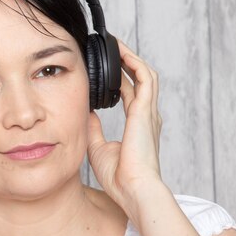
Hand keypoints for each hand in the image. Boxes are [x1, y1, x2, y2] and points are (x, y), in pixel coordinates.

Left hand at [87, 40, 163, 219]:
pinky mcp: (146, 111)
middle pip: (139, 80)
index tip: (104, 70)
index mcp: (138, 126)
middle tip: (110, 51)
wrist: (133, 189)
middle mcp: (147, 116)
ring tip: (115, 46)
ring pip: (145, 74)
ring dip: (131, 58)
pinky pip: (145, 77)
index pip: (129, 94)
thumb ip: (93, 128)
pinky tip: (121, 53)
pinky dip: (134, 63)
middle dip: (126, 64)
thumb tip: (86, 113)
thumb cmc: (119, 177)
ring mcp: (149, 112)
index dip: (118, 80)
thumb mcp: (97, 147)